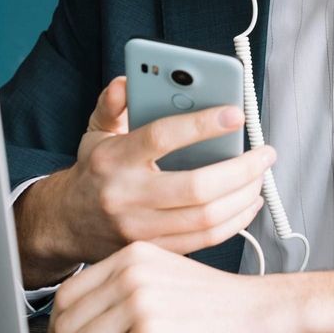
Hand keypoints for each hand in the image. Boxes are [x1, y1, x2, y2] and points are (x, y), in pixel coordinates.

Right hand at [14, 78, 274, 285]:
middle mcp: (127, 196)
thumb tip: (126, 81)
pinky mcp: (154, 251)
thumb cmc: (95, 169)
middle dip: (241, 169)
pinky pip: (203, 241)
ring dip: (243, 196)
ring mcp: (140, 229)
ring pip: (205, 218)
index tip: (237, 114)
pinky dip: (234, 222)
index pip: (163, 137)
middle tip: (266, 153)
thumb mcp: (97, 130)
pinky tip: (248, 202)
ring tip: (262, 176)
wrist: (67, 223)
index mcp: (115, 158)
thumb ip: (113, 104)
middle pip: (195, 187)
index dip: (203, 124)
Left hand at [48, 242, 333, 332]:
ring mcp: (140, 301)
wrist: (266, 316)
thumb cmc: (220, 305)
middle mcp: (132, 273)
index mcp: (133, 255)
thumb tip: (78, 322)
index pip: (67, 294)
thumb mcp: (167, 277)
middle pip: (66, 324)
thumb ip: (124, 288)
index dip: (63, 329)